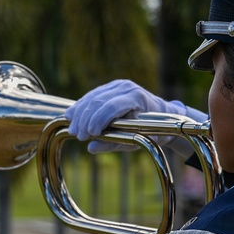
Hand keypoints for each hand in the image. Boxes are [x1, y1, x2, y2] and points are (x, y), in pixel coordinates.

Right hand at [64, 80, 206, 153]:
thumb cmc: (154, 129)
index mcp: (136, 97)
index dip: (98, 120)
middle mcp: (126, 87)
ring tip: (72, 130)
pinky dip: (80, 106)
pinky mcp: (110, 87)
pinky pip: (91, 95)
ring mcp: (117, 85)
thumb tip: (91, 148)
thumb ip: (114, 143)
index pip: (112, 106)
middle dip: (85, 119)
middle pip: (98, 101)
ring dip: (80, 114)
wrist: (163, 114)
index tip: (89, 135)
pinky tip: (70, 116)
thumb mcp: (138, 140)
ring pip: (92, 97)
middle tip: (78, 136)